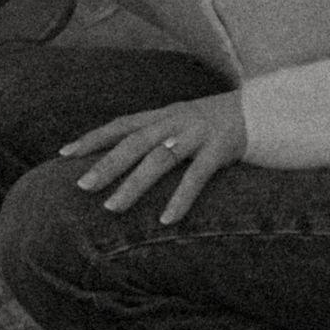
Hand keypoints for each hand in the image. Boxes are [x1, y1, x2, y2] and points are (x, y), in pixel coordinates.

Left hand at [58, 90, 246, 224]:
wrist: (264, 110)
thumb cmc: (217, 124)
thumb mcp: (182, 124)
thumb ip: (157, 137)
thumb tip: (124, 158)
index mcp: (163, 115)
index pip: (120, 124)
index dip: (93, 137)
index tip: (64, 153)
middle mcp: (175, 121)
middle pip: (133, 142)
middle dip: (106, 164)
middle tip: (82, 187)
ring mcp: (197, 134)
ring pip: (159, 159)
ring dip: (134, 185)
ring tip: (112, 208)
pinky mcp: (220, 148)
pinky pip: (197, 176)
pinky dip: (180, 197)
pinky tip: (166, 220)